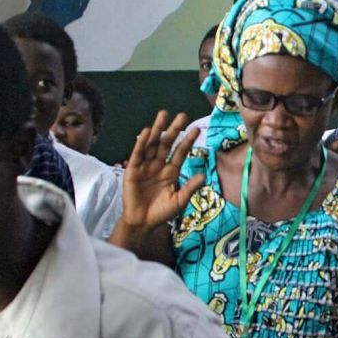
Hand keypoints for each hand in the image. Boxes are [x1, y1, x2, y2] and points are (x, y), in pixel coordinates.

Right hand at [120, 111, 205, 232]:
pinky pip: (137, 154)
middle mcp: (159, 165)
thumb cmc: (162, 213)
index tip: (197, 129)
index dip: (188, 141)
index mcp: (171, 171)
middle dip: (174, 129)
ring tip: (163, 115)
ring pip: (152, 144)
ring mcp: (146, 166)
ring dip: (157, 129)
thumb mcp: (179, 201)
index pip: (181, 152)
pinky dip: (141, 143)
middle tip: (182, 115)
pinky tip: (146, 132)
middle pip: (167, 143)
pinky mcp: (133, 170)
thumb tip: (204, 175)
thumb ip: (190, 188)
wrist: (142, 222)